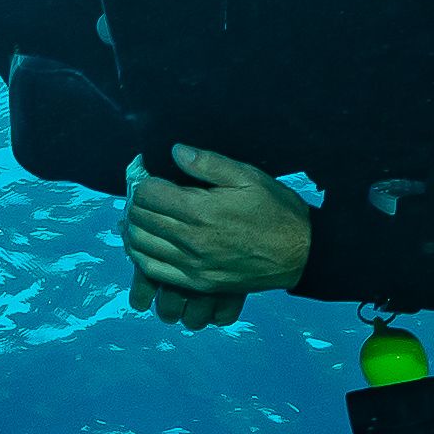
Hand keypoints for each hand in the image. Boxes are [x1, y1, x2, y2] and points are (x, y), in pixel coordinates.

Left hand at [120, 145, 313, 317]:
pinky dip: (141, 255)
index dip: (141, 181)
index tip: (146, 174)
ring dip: (133, 228)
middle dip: (135, 202)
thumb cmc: (277, 211)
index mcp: (201, 210)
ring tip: (140, 216)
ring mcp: (192, 265)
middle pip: (139, 220)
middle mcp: (191, 240)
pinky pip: (154, 272)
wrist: (300, 254)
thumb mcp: (248, 176)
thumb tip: (176, 151)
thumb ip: (208, 163)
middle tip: (142, 193)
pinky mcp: (197, 283)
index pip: (148, 194)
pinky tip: (147, 243)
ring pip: (140, 247)